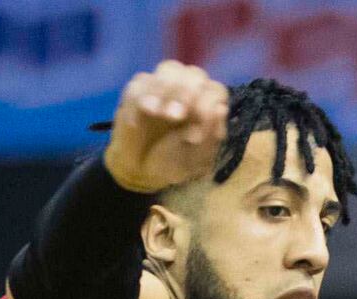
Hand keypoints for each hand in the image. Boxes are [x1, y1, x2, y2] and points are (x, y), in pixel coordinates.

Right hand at [103, 61, 228, 193]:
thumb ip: (210, 134)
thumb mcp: (196, 158)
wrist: (140, 173)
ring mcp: (163, 87)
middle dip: (186, 92)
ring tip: (156, 112)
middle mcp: (189, 91)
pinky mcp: (138, 90)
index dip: (207, 109)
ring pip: (169, 68)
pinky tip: (136, 122)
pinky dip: (139, 99)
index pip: (216, 92)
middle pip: (194, 74)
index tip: (195, 137)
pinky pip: (139, 83)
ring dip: (165, 88)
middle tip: (175, 116)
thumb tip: (220, 108)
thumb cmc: (173, 164)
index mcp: (207, 106)